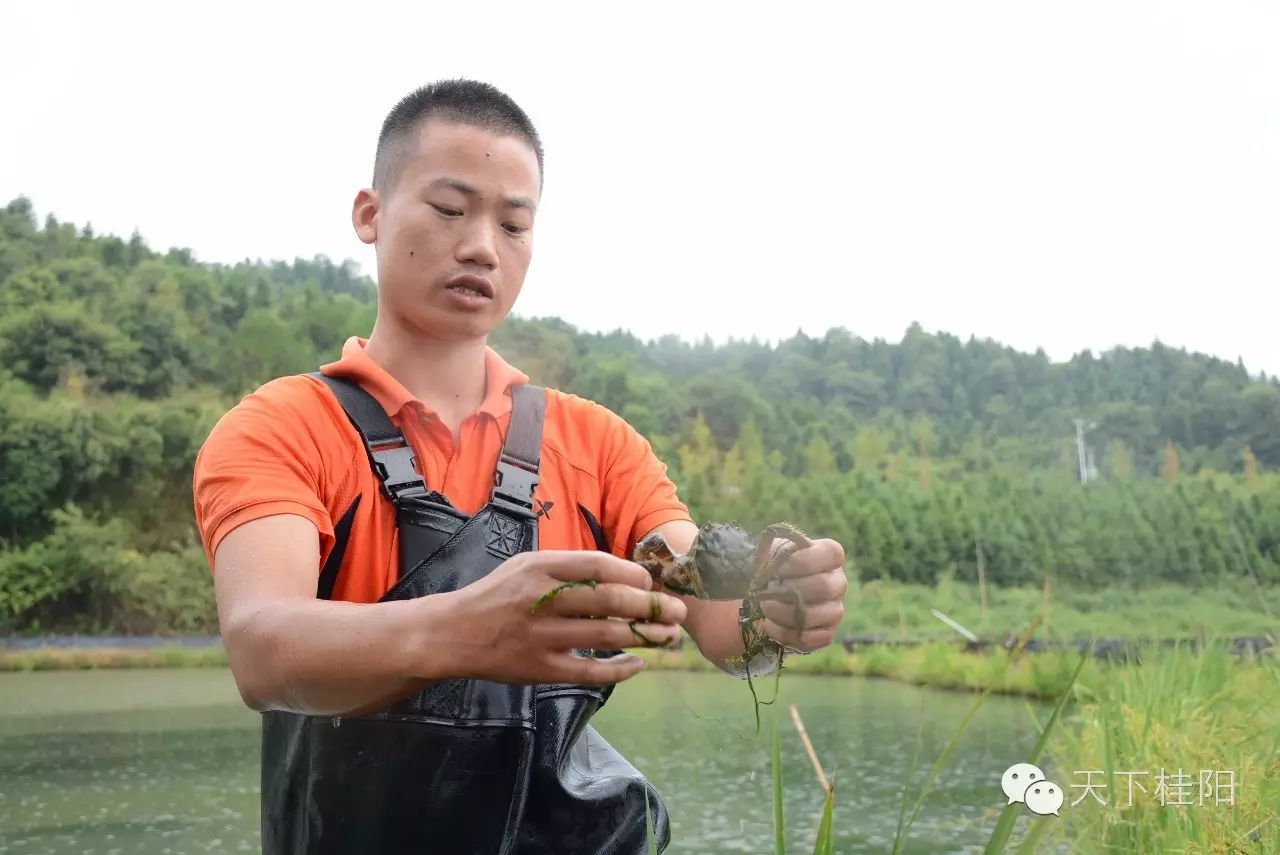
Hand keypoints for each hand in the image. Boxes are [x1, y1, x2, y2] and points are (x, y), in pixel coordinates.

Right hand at [446, 550, 687, 685]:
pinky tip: (639, 663)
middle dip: (652, 606)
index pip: (598, 565)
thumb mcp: (526, 565)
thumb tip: (622, 576)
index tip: (650, 583)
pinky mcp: (541, 669)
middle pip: (610, 600)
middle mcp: (542, 599)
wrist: (454, 633)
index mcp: (540, 567)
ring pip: (606, 635)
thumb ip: (568, 567)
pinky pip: (590, 670)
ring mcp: (542, 636)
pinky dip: (619, 668)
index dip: (632, 574)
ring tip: (669, 636)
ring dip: (645, 636)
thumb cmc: (497, 595)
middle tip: (678, 611)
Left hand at [758, 538, 846, 652]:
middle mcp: (838, 582)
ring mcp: (835, 609)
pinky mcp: (827, 632)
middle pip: (825, 586)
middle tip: (766, 592)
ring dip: (784, 613)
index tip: (778, 569)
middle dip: (790, 591)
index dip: (803, 561)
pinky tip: (769, 625)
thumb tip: (775, 565)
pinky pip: (811, 638)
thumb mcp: (771, 552)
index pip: (831, 553)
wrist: (767, 593)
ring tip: (765, 607)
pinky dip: (785, 633)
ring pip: (818, 614)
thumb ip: (775, 552)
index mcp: (830, 556)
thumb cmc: (773, 567)